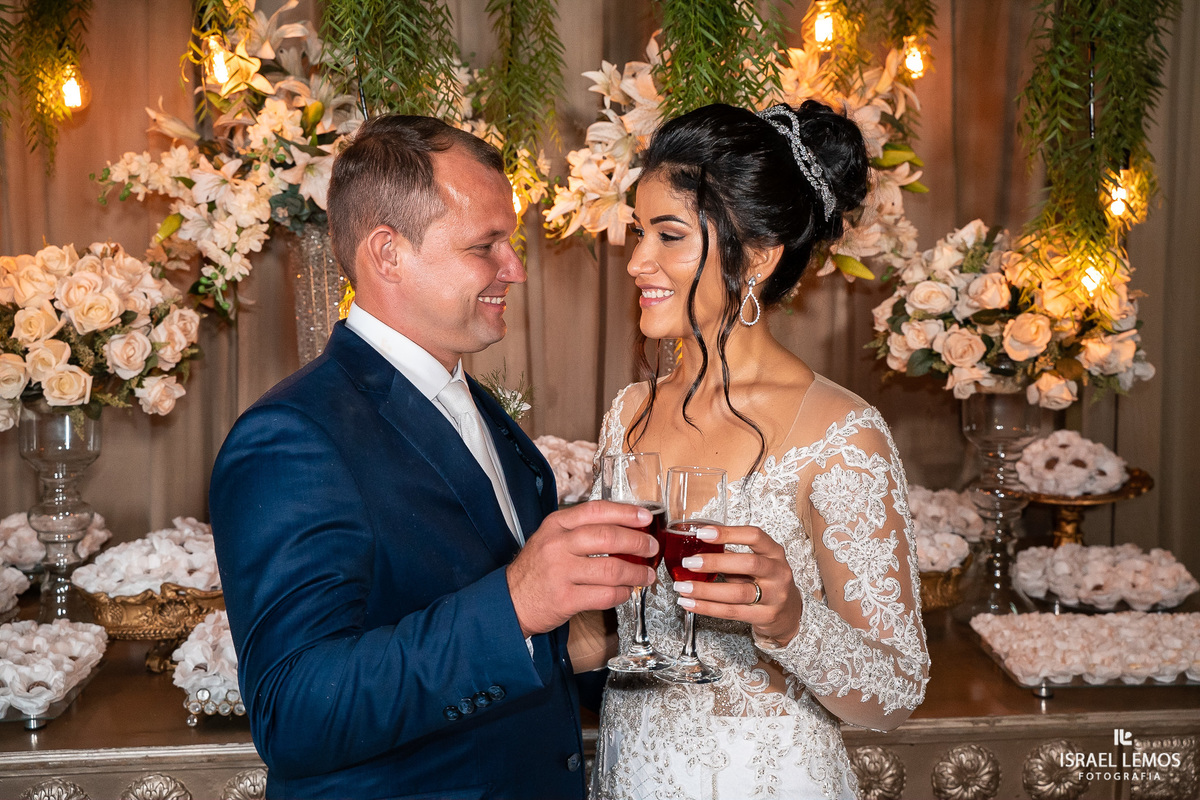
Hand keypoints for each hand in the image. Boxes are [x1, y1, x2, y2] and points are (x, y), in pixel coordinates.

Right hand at [507, 500, 657, 636]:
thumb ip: (581, 530)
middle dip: (638, 542)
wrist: (509, 601)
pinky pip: (605, 596)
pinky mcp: (565, 599)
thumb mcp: (551, 538)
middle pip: (608, 537)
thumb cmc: (537, 569)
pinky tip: (626, 591)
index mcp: (556, 525)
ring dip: (636, 572)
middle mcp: (557, 545)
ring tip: (646, 575)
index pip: (596, 511)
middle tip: (651, 547)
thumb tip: (625, 528)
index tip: (645, 517)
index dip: (626, 512)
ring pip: (612, 570)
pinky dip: (622, 593)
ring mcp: (561, 573)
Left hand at [672, 525, 802, 645]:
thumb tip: (699, 545)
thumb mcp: (757, 563)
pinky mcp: (765, 616)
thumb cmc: (767, 582)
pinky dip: (707, 608)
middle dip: (715, 562)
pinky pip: (732, 612)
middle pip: (748, 564)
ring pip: (738, 593)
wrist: (789, 613)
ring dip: (706, 590)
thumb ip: (732, 555)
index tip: (702, 533)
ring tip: (684, 587)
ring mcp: (774, 596)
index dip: (728, 533)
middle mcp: (778, 572)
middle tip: (689, 562)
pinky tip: (691, 603)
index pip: (754, 536)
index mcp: (774, 552)